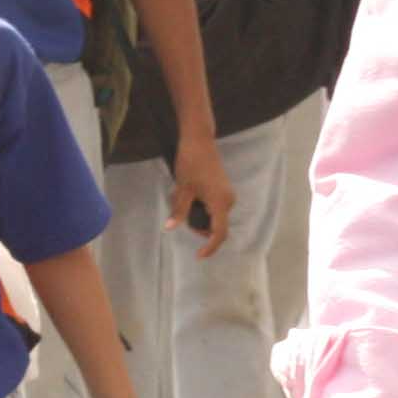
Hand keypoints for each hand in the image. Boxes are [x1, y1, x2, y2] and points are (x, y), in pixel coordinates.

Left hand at [169, 133, 236, 259]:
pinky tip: (188, 196)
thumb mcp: (182, 189)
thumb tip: (169, 228)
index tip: (199, 256)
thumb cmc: (190, 163)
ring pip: (214, 217)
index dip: (210, 248)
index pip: (219, 233)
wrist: (199, 141)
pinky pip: (215, 207)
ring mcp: (227, 194)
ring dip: (198, 216)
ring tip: (181, 200)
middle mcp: (228, 200)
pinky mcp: (224, 189)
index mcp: (220, 203)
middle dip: (198, 227)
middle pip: (216, 226)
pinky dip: (202, 208)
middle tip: (180, 216)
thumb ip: (179, 211)